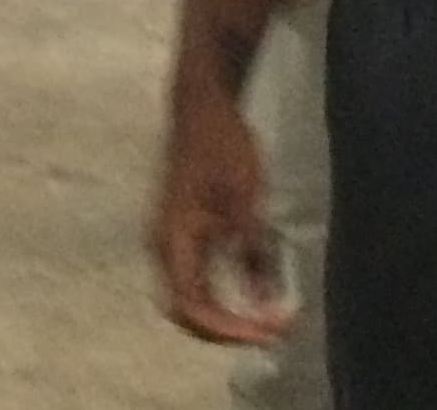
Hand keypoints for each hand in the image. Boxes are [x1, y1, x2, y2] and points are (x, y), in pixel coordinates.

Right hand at [153, 85, 293, 346]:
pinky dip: (228, 294)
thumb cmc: (221, 146)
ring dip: (228, 315)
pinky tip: (260, 295)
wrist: (202, 104)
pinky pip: (201, 277)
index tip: (267, 332)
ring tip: (269, 320)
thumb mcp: (245, 200)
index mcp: (173, 240)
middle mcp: (166, 246)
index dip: (228, 330)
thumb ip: (252, 252)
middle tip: (270, 333)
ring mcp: (174, 240)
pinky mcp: (187, 232)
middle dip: (226, 330)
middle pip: (185, 310)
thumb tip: (265, 303)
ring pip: (193, 296)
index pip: (191, 307)